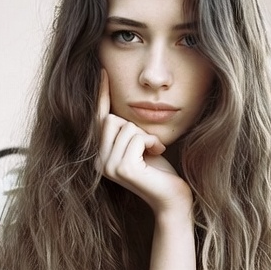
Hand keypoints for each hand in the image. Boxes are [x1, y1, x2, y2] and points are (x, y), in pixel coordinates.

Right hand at [96, 71, 190, 212]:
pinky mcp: (123, 168)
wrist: (173, 198)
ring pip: (125, 126)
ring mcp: (108, 166)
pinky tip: (157, 154)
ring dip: (146, 135)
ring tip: (154, 151)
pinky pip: (137, 137)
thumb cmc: (160, 171)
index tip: (103, 70)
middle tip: (149, 144)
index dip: (101, 95)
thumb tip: (122, 103)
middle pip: (112, 119)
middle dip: (135, 126)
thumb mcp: (141, 144)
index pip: (97, 120)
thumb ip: (127, 130)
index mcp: (100, 156)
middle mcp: (98, 162)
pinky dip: (151, 141)